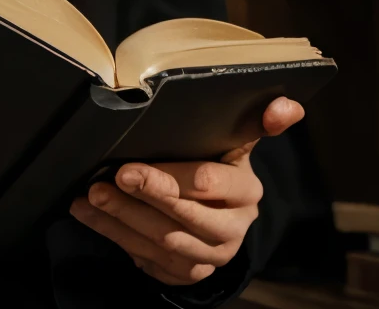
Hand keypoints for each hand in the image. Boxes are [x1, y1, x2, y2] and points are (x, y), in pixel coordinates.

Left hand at [69, 97, 303, 287]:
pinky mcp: (189, 274)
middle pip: (184, 217)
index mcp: (245, 190)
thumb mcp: (237, 141)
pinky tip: (91, 216)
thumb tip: (287, 104)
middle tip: (106, 181)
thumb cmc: (220, 162)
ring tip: (91, 197)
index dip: (168, 178)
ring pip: (163, 242)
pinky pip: (148, 260)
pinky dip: (115, 237)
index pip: (207, 184)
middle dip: (142, 198)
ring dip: (121, 220)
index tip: (129, 166)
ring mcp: (211, 256)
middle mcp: (233, 228)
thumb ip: (256, 121)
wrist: (224, 214)